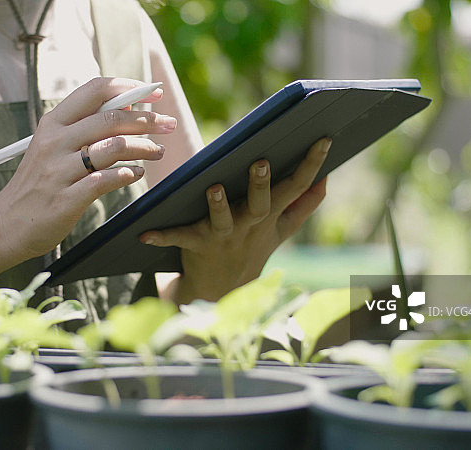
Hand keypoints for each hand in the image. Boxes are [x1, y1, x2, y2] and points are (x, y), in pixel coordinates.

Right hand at [0, 77, 175, 260]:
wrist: (7, 224)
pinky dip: (129, 174)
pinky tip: (136, 174)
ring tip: (158, 152)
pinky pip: (107, 180)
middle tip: (168, 125)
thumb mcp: (52, 147)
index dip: (129, 87)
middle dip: (147, 120)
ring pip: (114, 147)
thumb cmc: (38, 184)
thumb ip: (83, 128)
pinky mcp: (67, 198)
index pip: (94, 90)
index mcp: (52, 123)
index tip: (152, 93)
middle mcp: (54, 142)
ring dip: (144, 147)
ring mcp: (59, 170)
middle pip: (111, 118)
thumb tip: (126, 108)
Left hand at [140, 138, 330, 303]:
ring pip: (222, 220)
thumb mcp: (280, 231)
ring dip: (218, 206)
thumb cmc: (251, 249)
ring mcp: (223, 237)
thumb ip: (302, 208)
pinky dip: (161, 237)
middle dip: (262, 185)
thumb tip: (326, 180)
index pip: (296, 188)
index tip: (324, 139)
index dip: (311, 164)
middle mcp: (250, 226)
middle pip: (261, 204)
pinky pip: (178, 239)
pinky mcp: (196, 246)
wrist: (221, 292)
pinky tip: (144, 233)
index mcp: (271, 217)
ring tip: (213, 188)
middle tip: (261, 162)